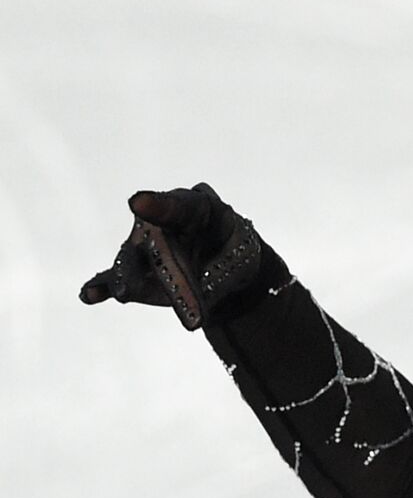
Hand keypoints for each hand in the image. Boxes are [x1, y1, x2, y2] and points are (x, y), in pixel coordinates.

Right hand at [78, 182, 262, 330]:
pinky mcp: (134, 274)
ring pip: (131, 264)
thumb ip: (213, 259)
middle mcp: (159, 224)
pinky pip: (111, 278)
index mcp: (189, 207)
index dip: (159, 206)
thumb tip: (187, 282)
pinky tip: (88, 294)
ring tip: (125, 293)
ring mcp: (143, 249)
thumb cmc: (234, 250)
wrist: (232, 271)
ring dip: (127, 279)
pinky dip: (100, 287)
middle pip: (148, 243)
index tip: (138, 203)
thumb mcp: (239, 250)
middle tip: (141, 281)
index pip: (177, 207)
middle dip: (149, 263)